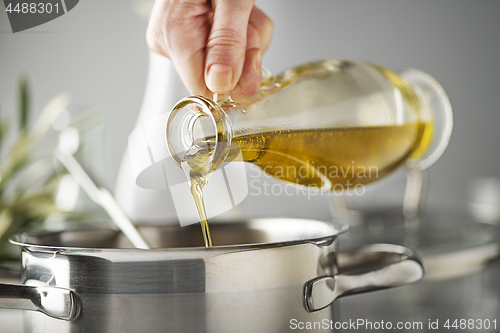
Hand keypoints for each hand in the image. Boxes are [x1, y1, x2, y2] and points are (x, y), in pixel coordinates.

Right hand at [147, 0, 272, 99]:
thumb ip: (228, 42)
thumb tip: (219, 83)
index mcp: (173, 36)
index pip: (203, 90)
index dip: (234, 82)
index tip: (251, 58)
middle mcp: (169, 41)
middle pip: (219, 77)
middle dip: (245, 53)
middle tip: (248, 21)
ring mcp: (178, 38)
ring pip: (227, 63)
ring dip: (247, 40)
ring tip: (243, 11)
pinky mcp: (191, 35)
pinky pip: (225, 49)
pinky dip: (241, 34)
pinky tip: (238, 13)